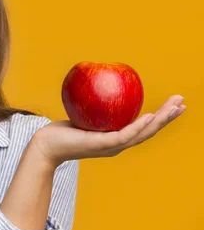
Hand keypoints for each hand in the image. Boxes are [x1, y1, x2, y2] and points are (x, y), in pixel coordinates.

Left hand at [31, 94, 186, 166]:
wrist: (45, 147)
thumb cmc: (60, 131)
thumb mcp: (81, 115)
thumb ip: (92, 105)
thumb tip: (98, 82)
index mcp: (115, 139)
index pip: (142, 128)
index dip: (160, 117)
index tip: (173, 105)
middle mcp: (117, 145)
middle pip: (149, 131)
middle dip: (167, 117)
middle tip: (182, 102)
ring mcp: (111, 147)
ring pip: (142, 133)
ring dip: (160, 120)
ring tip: (174, 107)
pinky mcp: (101, 146)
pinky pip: (124, 135)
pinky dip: (138, 126)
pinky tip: (149, 116)